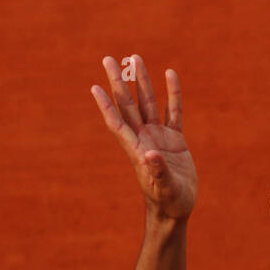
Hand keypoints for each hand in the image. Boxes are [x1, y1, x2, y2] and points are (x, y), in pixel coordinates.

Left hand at [91, 54, 196, 220]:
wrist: (175, 211)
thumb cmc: (168, 203)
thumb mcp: (165, 189)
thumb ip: (158, 172)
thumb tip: (151, 155)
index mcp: (137, 150)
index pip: (117, 123)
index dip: (106, 106)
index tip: (94, 87)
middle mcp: (144, 139)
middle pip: (128, 105)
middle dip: (118, 83)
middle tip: (108, 59)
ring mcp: (158, 137)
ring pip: (148, 102)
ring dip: (141, 81)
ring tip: (135, 58)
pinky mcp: (174, 139)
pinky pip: (173, 111)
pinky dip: (172, 93)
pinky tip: (169, 74)